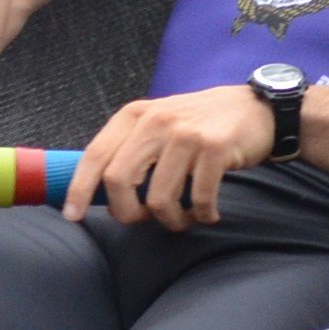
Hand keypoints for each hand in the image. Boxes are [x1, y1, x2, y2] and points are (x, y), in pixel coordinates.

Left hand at [66, 83, 273, 229]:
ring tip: (184, 219)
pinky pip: (198, 199)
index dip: (79, 190)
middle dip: (127, 213)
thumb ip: (131, 148)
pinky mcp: (214, 148)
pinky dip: (203, 215)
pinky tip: (209, 213)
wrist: (256, 108)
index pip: (95, 155)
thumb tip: (99, 191)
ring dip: (171, 221)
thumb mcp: (159, 123)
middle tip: (144, 221)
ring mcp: (185, 134)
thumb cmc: (201, 123)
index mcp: (135, 115)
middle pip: (118, 181)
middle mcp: (156, 121)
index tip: (73, 215)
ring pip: (158, 198)